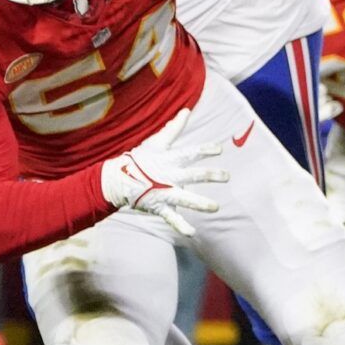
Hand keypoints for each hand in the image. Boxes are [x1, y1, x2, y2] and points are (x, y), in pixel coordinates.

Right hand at [100, 110, 229, 236]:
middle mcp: (169, 176)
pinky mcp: (159, 206)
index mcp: (169, 160)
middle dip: (210, 175)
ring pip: (185, 198)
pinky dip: (181, 226)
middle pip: (193, 175)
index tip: (219, 149)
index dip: (205, 150)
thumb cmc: (140, 159)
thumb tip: (186, 110)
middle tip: (226, 176)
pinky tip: (192, 233)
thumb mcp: (156, 142)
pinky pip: (171, 218)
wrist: (118, 179)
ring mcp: (164, 192)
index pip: (190, 152)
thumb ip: (173, 128)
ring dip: (200, 203)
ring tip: (215, 208)